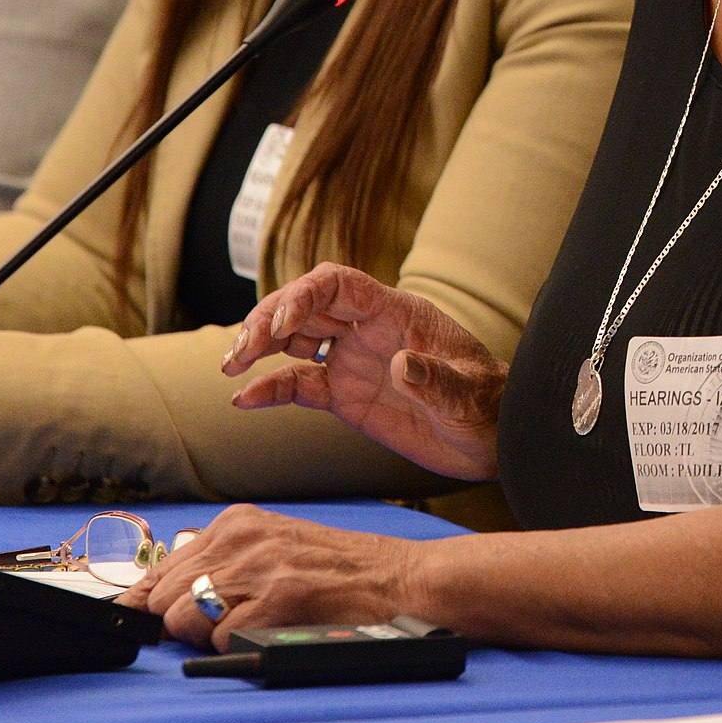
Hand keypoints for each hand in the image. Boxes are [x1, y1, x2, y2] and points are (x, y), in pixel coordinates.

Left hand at [119, 502, 421, 648]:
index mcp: (237, 522)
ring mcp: (259, 566)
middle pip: (163, 598)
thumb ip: (218, 566)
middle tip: (227, 627)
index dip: (149, 606)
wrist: (402, 580)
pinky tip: (272, 633)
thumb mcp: (272, 550)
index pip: (158, 570)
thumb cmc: (340, 573)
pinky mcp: (278, 598)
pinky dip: (237, 649)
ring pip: (183, 621)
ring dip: (209, 638)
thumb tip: (149, 601)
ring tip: (254, 628)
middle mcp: (241, 537)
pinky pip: (219, 640)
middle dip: (182, 624)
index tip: (147, 622)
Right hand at [223, 264, 505, 481]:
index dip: (304, 295)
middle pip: (305, 307)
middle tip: (241, 352)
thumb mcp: (467, 395)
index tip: (280, 323)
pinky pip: (299, 384)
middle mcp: (368, 330)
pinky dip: (270, 389)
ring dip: (260, 346)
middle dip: (267, 320)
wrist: (490, 438)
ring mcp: (353, 361)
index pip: (338, 284)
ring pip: (294, 339)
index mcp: (395, 314)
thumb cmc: (487, 406)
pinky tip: (244, 399)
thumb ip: (436, 380)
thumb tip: (402, 365)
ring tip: (231, 365)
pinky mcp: (345, 395)